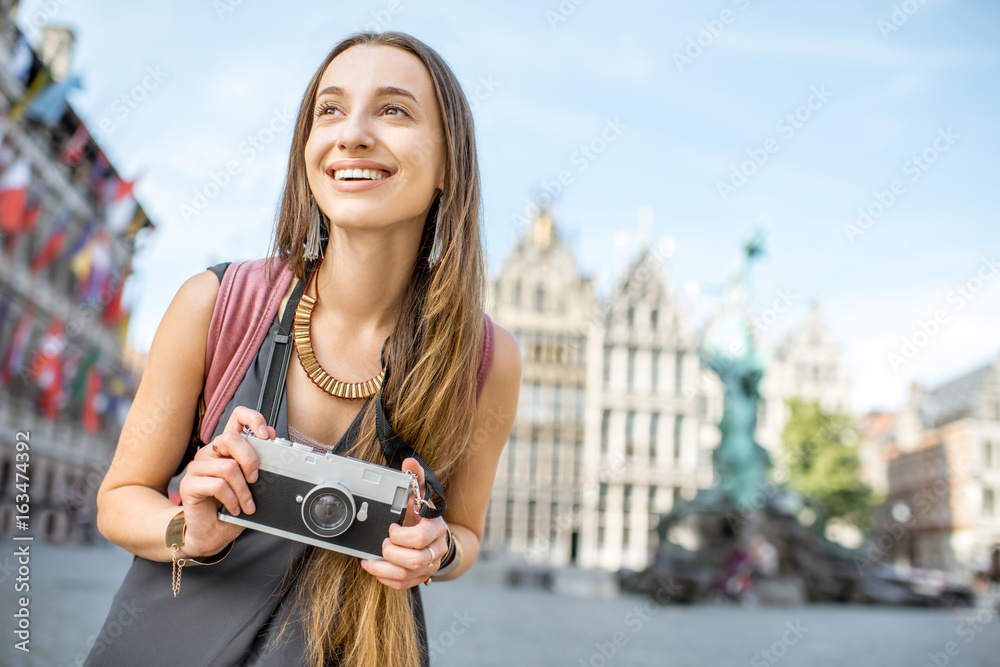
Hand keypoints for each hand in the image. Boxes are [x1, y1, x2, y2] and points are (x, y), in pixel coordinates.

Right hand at [177, 406, 273, 557]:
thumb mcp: (252, 483)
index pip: (237, 417)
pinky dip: (232, 499)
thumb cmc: (232, 507)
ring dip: (243, 490)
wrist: (212, 533)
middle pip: (231, 439)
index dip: (253, 419)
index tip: (266, 435)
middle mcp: (210, 453)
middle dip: (250, 460)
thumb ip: (259, 463)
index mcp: (227, 448)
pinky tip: (234, 508)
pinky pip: (218, 485)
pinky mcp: (189, 484)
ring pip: (228, 467)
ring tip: (246, 503)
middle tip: (256, 479)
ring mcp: (197, 467)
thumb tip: (273, 446)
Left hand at [360, 458, 447, 589]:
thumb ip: (415, 478)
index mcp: (436, 528)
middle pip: (414, 560)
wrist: (437, 537)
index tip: (391, 528)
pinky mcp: (421, 578)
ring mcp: (430, 566)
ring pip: (407, 575)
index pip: (419, 538)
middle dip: (391, 553)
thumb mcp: (420, 496)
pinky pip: (403, 585)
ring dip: (384, 568)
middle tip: (383, 543)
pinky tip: (375, 567)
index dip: (400, 536)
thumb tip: (408, 461)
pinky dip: (385, 578)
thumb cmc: (423, 516)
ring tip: (372, 560)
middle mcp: (436, 549)